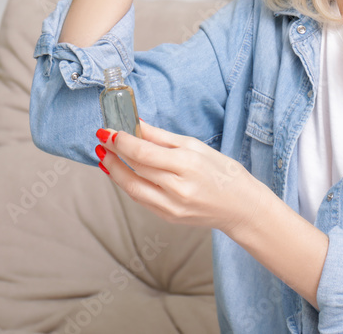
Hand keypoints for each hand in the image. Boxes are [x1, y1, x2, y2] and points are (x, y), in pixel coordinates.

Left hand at [96, 119, 266, 237]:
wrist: (241, 207)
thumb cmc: (224, 172)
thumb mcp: (196, 146)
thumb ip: (163, 137)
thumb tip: (136, 125)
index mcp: (187, 164)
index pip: (144, 152)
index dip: (121, 141)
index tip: (107, 131)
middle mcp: (178, 188)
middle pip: (135, 169)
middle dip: (114, 153)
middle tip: (101, 140)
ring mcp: (172, 206)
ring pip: (132, 188)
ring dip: (114, 172)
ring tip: (104, 157)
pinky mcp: (169, 218)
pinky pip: (141, 199)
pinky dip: (128, 185)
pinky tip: (122, 173)